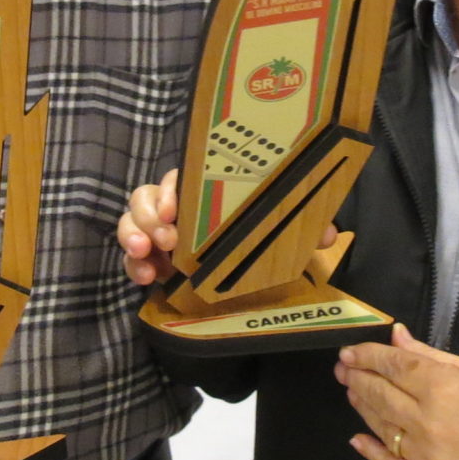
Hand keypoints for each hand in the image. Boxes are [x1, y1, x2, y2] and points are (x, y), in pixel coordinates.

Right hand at [118, 169, 335, 288]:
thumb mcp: (283, 232)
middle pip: (147, 195)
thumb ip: (304, 226)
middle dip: (150, 216)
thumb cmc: (258, 241)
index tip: (175, 211)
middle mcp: (177, 207)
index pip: (180, 178)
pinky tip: (144, 278)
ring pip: (131, 219)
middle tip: (167, 241)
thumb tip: (328, 233)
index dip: (171, 190)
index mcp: (205, 192)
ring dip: (132, 234)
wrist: (242, 280)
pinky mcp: (150, 258)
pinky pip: (130, 256)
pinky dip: (131, 265)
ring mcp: (158, 232)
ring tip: (145, 255)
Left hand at [337, 323, 458, 459]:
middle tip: (343, 369)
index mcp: (439, 387)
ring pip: (380, 425)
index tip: (350, 351)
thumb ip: (430, 355)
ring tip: (353, 391)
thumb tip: (396, 335)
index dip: (368, 356)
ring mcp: (422, 452)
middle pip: (380, 393)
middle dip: (357, 377)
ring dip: (362, 405)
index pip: (393, 365)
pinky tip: (356, 437)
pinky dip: (370, 450)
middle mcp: (424, 419)